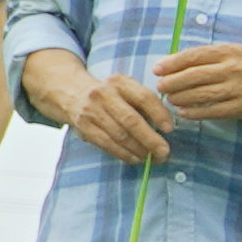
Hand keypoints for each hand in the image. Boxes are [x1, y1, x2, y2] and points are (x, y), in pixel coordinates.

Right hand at [51, 66, 176, 166]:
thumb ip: (143, 103)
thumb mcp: (125, 89)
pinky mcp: (84, 126)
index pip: (144, 97)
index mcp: (120, 82)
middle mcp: (104, 94)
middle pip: (131, 120)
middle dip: (150, 139)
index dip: (159, 114)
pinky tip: (135, 159)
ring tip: (151, 158)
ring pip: (119, 135)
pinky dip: (124, 154)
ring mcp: (92, 110)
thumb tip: (165, 128)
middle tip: (164, 152)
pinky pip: (107, 144)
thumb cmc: (110, 95)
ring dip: (138, 150)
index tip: (169, 129)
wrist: (72, 93)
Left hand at [152, 43, 241, 125]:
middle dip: (174, 82)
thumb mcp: (231, 53)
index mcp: (229, 51)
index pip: (195, 55)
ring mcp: (240, 88)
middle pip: (196, 75)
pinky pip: (214, 111)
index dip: (173, 63)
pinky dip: (195, 112)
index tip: (157, 69)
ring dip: (182, 98)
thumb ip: (206, 56)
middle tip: (160, 87)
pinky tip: (183, 112)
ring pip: (203, 94)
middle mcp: (235, 68)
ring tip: (170, 99)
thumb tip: (171, 63)